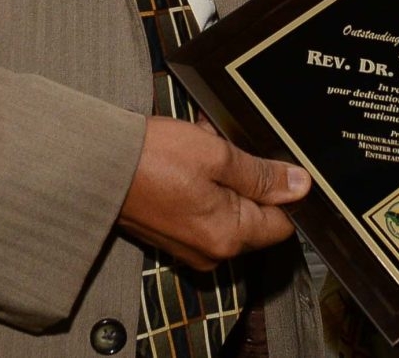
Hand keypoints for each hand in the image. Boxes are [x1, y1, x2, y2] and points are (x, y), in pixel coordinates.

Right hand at [118, 117, 309, 270]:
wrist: (97, 166)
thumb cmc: (152, 160)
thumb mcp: (218, 156)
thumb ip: (262, 175)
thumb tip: (301, 186)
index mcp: (229, 237)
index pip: (282, 223)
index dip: (283, 191)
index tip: (268, 162)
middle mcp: (211, 251)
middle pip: (254, 215)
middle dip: (246, 177)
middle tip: (224, 149)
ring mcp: (190, 245)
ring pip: (228, 206)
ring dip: (222, 175)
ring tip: (201, 148)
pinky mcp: (173, 234)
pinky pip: (203, 207)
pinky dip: (201, 182)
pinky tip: (186, 158)